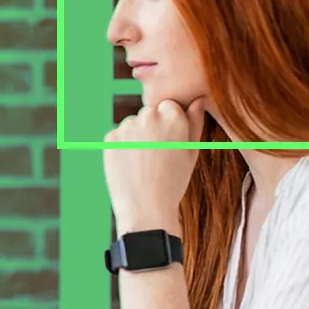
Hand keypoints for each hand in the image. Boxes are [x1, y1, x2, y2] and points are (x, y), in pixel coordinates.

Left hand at [103, 98, 206, 233]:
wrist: (146, 208)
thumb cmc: (174, 182)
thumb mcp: (191, 153)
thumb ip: (195, 123)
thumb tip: (198, 100)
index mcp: (173, 117)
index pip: (168, 106)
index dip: (170, 124)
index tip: (170, 142)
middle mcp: (149, 116)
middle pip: (149, 112)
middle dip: (152, 127)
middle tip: (156, 155)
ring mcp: (127, 127)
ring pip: (131, 123)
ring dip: (135, 136)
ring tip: (143, 162)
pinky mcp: (110, 138)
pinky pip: (117, 135)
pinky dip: (121, 146)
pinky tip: (130, 164)